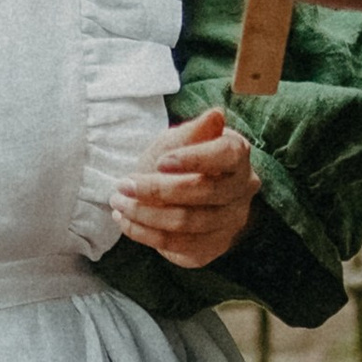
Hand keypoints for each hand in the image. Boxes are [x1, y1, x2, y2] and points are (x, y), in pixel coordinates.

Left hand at [112, 108, 256, 270]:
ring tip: (119, 203)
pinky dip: (146, 234)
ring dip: (146, 214)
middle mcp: (242, 190)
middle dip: (157, 189)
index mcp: (238, 156)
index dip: (194, 158)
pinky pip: (178, 246)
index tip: (161, 162)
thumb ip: (193, 131)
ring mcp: (230, 221)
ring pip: (188, 223)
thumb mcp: (178, 140)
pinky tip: (127, 221)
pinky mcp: (212, 247)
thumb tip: (216, 115)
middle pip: (204, 192)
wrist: (172, 194)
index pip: (226, 155)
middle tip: (123, 184)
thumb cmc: (176, 160)